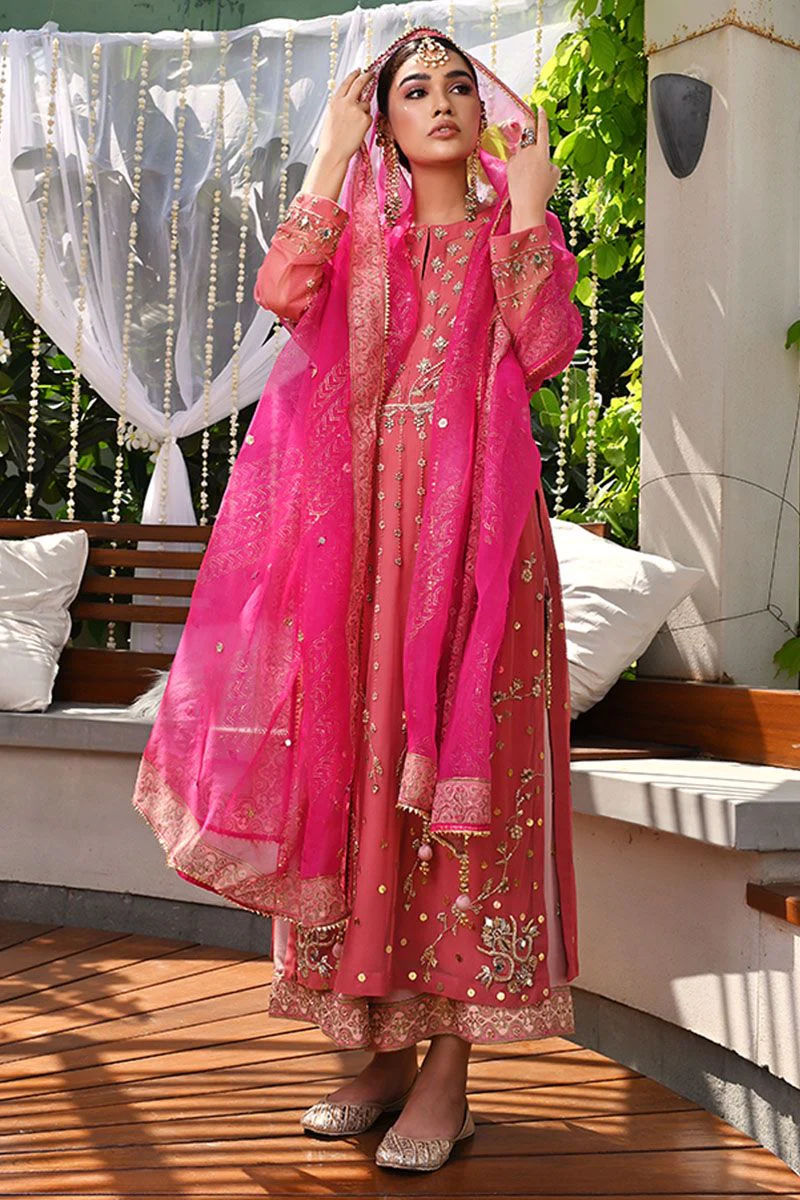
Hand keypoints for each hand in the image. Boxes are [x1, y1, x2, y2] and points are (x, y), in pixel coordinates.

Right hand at [316, 68, 372, 163]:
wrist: (334, 152)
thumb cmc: (331, 139)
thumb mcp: (331, 117)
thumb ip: (340, 106)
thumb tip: (351, 100)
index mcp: (335, 101)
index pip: (346, 83)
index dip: (353, 75)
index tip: (358, 71)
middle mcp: (345, 102)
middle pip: (359, 83)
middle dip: (366, 76)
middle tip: (370, 74)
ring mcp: (355, 109)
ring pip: (365, 105)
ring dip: (363, 113)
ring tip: (353, 127)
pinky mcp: (364, 118)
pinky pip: (369, 118)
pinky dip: (365, 124)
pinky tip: (357, 132)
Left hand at [505, 106, 560, 227]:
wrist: (527, 203)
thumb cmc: (544, 190)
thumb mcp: (555, 175)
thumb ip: (550, 163)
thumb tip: (543, 160)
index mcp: (542, 151)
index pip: (542, 130)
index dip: (542, 118)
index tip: (540, 108)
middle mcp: (528, 150)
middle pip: (528, 133)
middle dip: (529, 124)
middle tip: (529, 117)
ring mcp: (517, 157)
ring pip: (522, 151)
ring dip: (526, 157)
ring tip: (530, 174)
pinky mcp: (509, 165)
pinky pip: (515, 161)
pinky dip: (519, 166)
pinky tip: (522, 178)